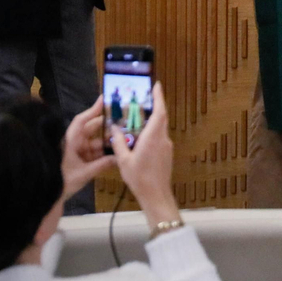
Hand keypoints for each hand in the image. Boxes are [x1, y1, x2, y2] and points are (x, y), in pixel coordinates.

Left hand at [61, 95, 114, 200]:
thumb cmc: (61, 181)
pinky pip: (94, 152)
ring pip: (95, 142)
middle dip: (107, 127)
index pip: (82, 121)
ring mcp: (76, 151)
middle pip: (92, 129)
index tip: (105, 99)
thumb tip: (119, 157)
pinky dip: (103, 153)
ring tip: (124, 140)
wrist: (48, 196)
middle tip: (124, 122)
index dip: (93, 109)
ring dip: (107, 142)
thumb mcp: (83, 174)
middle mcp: (73, 143)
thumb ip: (102, 165)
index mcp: (70, 141)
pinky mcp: (79, 159)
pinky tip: (115, 154)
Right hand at [107, 84, 180, 227]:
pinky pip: (159, 136)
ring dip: (151, 120)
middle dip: (154, 105)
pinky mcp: (166, 153)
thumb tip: (114, 128)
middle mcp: (163, 138)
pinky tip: (140, 136)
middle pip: (161, 117)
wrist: (156, 195)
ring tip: (137, 116)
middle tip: (143, 97)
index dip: (159, 97)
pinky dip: (151, 131)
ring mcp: (166, 146)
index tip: (156, 85)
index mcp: (153, 137)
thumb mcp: (123, 160)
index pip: (160, 111)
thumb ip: (119, 142)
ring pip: (160, 127)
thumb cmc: (139, 178)